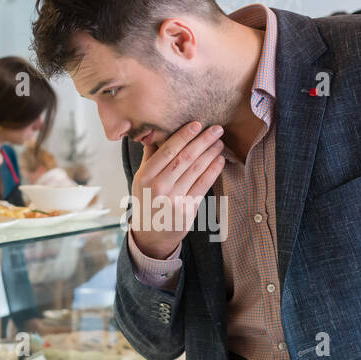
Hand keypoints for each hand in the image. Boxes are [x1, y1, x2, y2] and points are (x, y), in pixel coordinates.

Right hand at [129, 121, 225, 259]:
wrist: (150, 235)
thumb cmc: (147, 201)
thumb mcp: (140, 179)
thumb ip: (150, 157)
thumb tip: (156, 131)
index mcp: (145, 176)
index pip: (167, 151)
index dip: (184, 136)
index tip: (197, 124)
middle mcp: (158, 187)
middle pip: (184, 158)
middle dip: (203, 141)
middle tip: (217, 129)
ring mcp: (173, 200)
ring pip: (196, 170)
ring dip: (210, 153)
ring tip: (220, 142)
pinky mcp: (187, 210)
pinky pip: (203, 186)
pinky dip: (213, 171)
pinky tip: (219, 160)